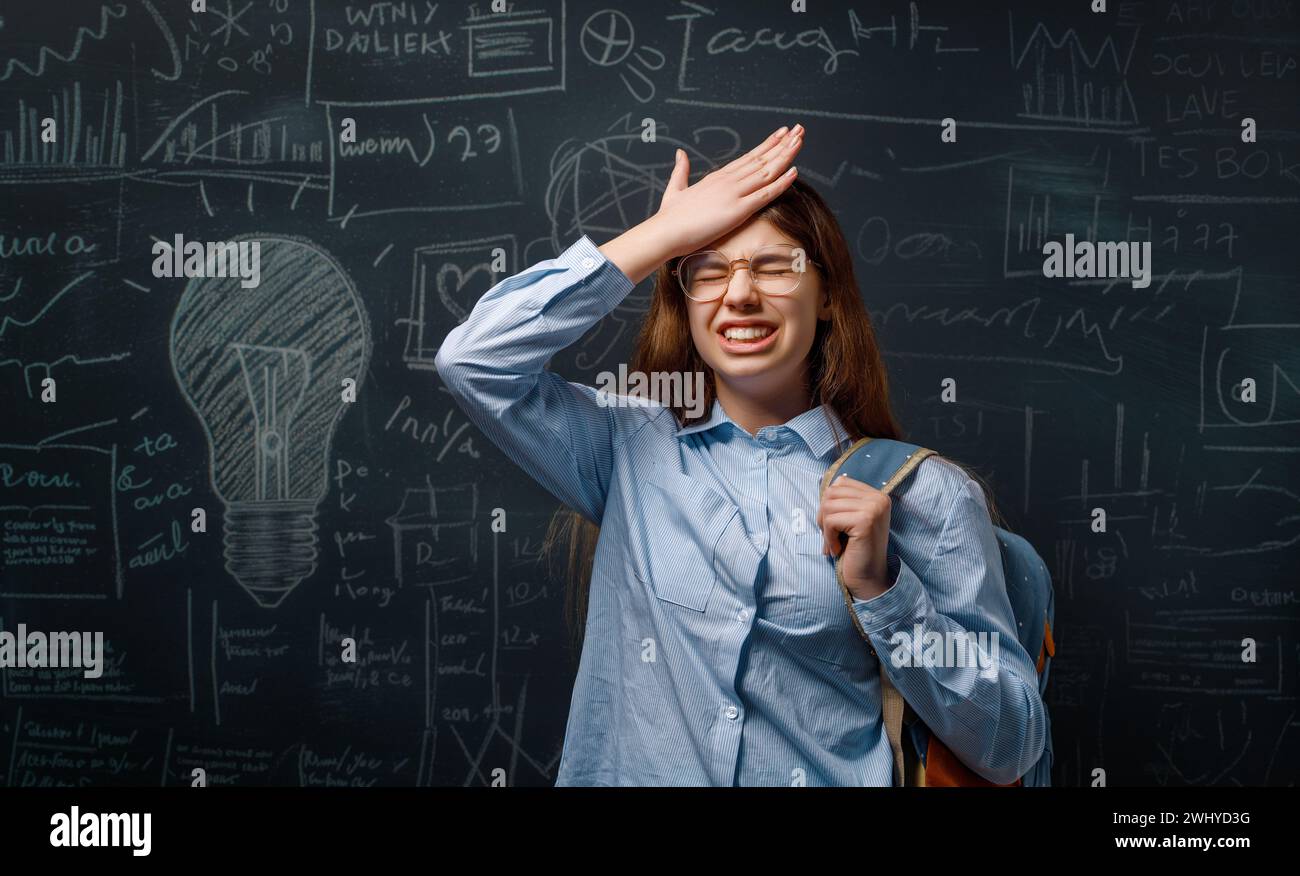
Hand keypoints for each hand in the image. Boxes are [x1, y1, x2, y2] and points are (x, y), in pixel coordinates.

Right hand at [654, 124, 803, 258]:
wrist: (664, 231)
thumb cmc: (669, 216)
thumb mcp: (676, 188)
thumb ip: (681, 170)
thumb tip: (680, 153)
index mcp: (717, 177)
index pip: (748, 157)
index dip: (767, 145)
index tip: (781, 134)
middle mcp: (728, 180)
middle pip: (761, 159)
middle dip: (782, 144)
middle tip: (799, 130)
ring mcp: (734, 194)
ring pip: (766, 172)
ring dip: (785, 156)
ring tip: (800, 141)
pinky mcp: (737, 210)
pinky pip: (765, 195)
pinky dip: (781, 183)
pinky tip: (794, 172)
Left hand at [817, 473, 892, 600]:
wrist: (868, 578)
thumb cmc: (855, 550)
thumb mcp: (850, 520)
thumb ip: (843, 501)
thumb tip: (823, 484)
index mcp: (877, 495)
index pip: (840, 483)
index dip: (829, 504)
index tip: (835, 525)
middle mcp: (879, 499)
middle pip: (831, 492)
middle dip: (823, 515)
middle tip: (831, 536)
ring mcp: (874, 508)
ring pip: (828, 506)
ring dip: (825, 528)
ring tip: (834, 543)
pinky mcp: (865, 521)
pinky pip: (831, 521)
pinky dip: (828, 537)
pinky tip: (838, 549)